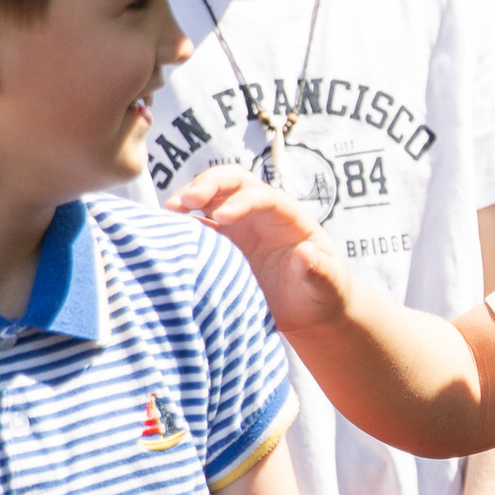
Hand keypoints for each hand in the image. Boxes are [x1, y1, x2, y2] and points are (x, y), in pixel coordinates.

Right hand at [172, 167, 351, 348]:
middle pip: (232, 182)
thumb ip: (320, 272)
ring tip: (168, 212)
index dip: (241, 202)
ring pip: (210, 199)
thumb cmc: (324, 294)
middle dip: (209, 184)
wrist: (309, 312)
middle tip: (185, 201)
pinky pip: (198, 228)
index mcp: (288, 217)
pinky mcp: (221, 244)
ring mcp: (238, 226)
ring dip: (188, 200)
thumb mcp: (329, 286)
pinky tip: (165, 235)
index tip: (221, 218)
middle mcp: (260, 214)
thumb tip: (306, 254)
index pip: (263, 197)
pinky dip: (181, 228)